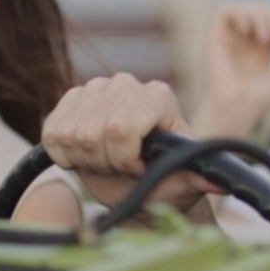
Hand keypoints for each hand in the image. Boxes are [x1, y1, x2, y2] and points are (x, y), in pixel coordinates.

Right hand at [40, 73, 207, 216]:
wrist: (141, 187)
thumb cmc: (167, 182)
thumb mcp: (186, 183)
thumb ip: (200, 179)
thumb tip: (218, 183)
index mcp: (158, 96)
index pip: (121, 127)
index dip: (124, 159)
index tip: (139, 169)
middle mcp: (126, 83)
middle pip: (91, 133)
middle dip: (105, 163)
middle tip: (122, 169)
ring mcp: (95, 89)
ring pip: (68, 134)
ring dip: (85, 161)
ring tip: (107, 163)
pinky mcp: (70, 101)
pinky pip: (50, 133)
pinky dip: (63, 155)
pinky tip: (86, 157)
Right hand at [193, 2, 269, 140]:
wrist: (239, 107)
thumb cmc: (262, 99)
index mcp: (262, 48)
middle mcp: (245, 40)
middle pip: (262, 9)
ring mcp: (231, 37)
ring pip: (246, 6)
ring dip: (259, 15)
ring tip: (264, 38)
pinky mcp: (216, 36)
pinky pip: (226, 10)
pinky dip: (240, 13)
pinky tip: (246, 30)